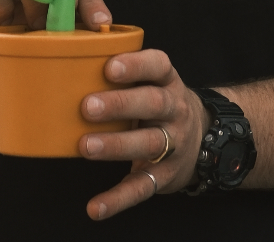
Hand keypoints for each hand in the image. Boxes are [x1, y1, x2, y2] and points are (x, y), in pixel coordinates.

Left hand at [80, 49, 209, 219]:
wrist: (202, 137)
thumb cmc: (158, 101)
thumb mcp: (152, 82)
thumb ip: (124, 75)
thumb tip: (71, 66)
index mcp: (168, 81)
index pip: (158, 65)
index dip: (136, 66)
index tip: (109, 67)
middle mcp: (175, 109)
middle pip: (153, 103)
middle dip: (120, 104)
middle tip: (87, 107)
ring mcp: (173, 144)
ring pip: (148, 143)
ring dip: (116, 145)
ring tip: (86, 146)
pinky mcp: (164, 175)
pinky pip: (141, 187)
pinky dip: (118, 200)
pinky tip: (95, 207)